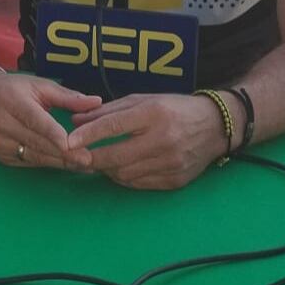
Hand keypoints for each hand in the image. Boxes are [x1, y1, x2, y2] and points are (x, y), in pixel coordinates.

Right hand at [0, 69, 101, 171]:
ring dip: (60, 162)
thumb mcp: (41, 86)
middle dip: (64, 153)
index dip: (52, 133)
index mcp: (12, 100)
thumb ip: (68, 97)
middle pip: (37, 142)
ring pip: (35, 156)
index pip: (34, 119)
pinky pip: (29, 162)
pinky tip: (66, 164)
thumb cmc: (16, 90)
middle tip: (89, 159)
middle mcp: (1, 122)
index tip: (70, 144)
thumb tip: (96, 101)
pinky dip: (49, 163)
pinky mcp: (1, 156)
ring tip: (84, 165)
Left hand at [65, 92, 227, 190]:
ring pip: (124, 174)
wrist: (216, 126)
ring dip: (107, 169)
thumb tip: (76, 121)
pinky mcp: (175, 180)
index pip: (114, 126)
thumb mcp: (144, 101)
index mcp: (155, 113)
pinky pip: (139, 184)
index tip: (68, 141)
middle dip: (92, 158)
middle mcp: (164, 139)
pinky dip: (124, 177)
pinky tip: (120, 168)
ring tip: (101, 159)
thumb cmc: (175, 109)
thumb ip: (109, 111)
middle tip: (78, 157)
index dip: (89, 135)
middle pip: (116, 156)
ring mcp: (171, 163)